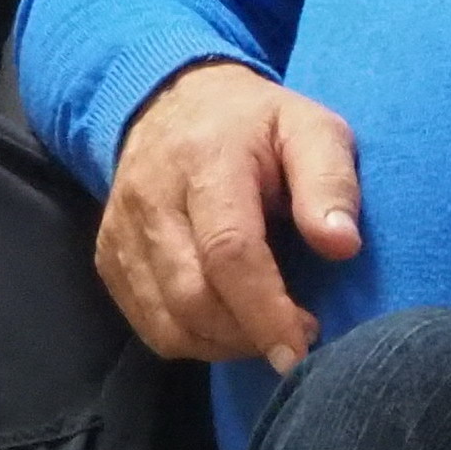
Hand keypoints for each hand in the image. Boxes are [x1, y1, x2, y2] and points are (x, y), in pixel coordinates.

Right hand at [96, 61, 363, 367]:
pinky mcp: (108, 257)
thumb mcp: (310, 128)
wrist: (172, 101)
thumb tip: (342, 245)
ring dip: (223, 344)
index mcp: (206, 160)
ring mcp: (121, 231)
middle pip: (191, 296)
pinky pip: (147, 324)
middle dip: (248, 335)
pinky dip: (192, 339)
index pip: (228, 251)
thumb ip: (330, 181)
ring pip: (166, 322)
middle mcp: (151, 198)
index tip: (302, 347)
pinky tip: (228, 324)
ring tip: (264, 329)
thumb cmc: (256, 124)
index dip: (266, 310)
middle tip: (297, 336)